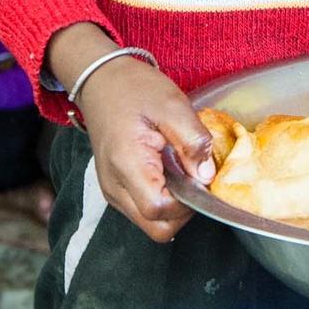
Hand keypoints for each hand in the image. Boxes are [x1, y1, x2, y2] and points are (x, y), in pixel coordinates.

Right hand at [75, 52, 214, 243]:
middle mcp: (114, 186)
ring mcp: (112, 191)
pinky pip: (142, 209)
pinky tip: (169, 173)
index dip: (187, 203)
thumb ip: (193, 141)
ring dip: (173, 207)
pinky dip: (161, 200)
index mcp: (127, 165)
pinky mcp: (115, 188)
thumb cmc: (135, 89)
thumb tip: (206, 175)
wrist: (101, 81)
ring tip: (180, 171)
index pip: (159, 210)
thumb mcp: (173, 105)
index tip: (199, 178)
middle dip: (182, 212)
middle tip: (194, 179)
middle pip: (155, 228)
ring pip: (149, 223)